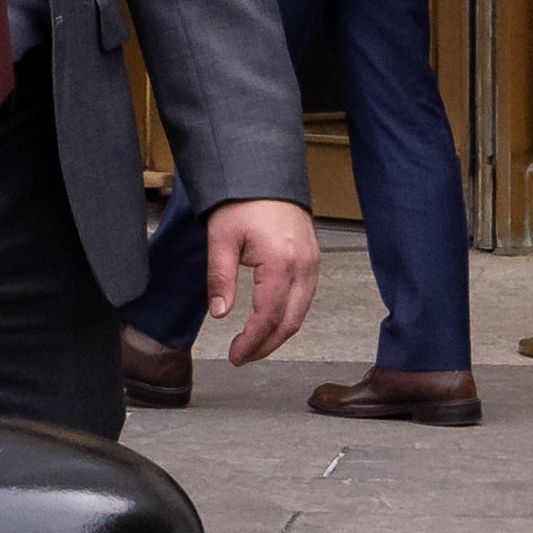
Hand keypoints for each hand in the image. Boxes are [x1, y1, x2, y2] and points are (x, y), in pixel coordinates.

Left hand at [204, 197, 320, 364]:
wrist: (263, 175)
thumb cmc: (241, 201)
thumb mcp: (221, 239)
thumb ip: (220, 278)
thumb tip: (219, 313)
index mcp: (281, 262)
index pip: (269, 316)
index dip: (253, 341)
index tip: (236, 355)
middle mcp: (304, 267)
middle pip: (290, 321)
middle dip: (266, 345)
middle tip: (242, 357)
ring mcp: (312, 264)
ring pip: (301, 313)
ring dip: (278, 334)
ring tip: (253, 345)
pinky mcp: (312, 260)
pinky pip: (304, 298)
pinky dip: (288, 316)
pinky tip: (270, 322)